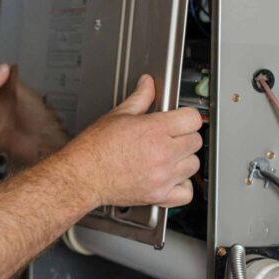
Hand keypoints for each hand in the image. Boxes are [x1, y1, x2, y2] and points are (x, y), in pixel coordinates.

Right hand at [53, 75, 202, 208]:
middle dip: (185, 136)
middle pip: (195, 141)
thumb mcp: (118, 115)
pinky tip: (172, 178)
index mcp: (154, 130)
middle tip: (171, 136)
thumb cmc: (95, 149)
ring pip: (193, 165)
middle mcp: (162, 154)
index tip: (180, 118)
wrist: (82, 176)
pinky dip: (183, 186)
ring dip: (184, 159)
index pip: (192, 119)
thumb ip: (140, 97)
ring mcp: (162, 176)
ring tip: (169, 156)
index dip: (186, 116)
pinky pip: (186, 193)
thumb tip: (148, 83)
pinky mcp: (158, 195)